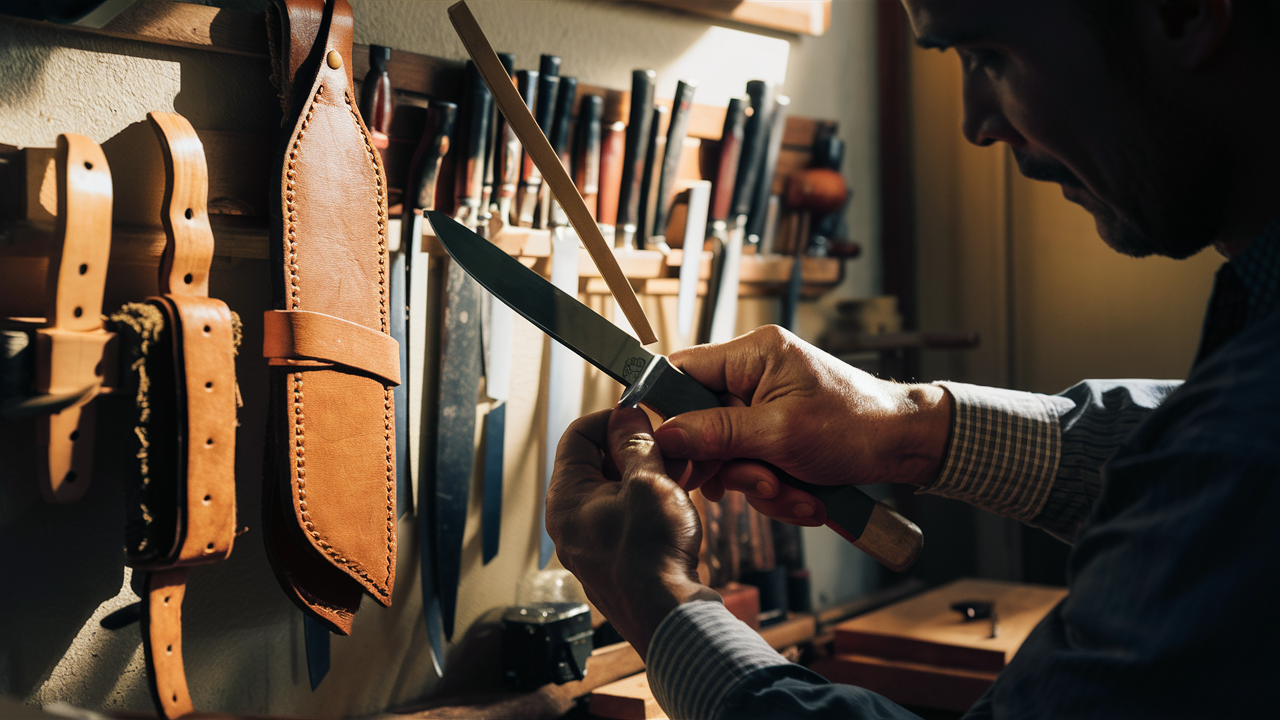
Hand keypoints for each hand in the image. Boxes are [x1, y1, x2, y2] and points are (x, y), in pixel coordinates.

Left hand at [546, 407, 720, 659]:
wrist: (668, 618)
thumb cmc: (652, 555)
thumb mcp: (649, 482)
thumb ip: (636, 445)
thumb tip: (626, 416)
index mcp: (565, 498)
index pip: (577, 435)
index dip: (611, 419)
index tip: (641, 416)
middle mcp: (570, 521)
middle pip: (596, 463)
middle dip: (634, 449)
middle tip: (668, 447)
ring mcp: (590, 544)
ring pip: (615, 491)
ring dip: (646, 475)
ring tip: (680, 473)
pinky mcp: (613, 560)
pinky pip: (625, 518)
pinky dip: (648, 503)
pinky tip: (677, 503)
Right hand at [654, 326, 951, 523]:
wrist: (908, 446)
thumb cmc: (857, 426)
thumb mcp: (781, 433)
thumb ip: (719, 433)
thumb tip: (668, 435)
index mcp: (753, 354)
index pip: (683, 370)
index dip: (668, 410)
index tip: (669, 450)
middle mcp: (754, 375)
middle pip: (702, 422)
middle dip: (727, 463)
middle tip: (753, 481)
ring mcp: (765, 407)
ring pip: (728, 453)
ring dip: (755, 483)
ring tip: (791, 490)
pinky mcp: (776, 436)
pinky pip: (752, 466)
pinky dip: (774, 488)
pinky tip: (803, 496)